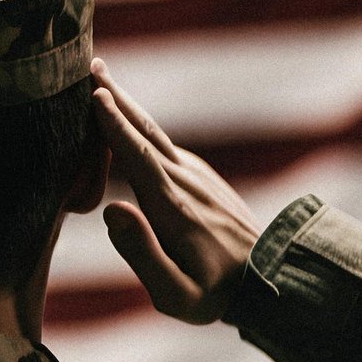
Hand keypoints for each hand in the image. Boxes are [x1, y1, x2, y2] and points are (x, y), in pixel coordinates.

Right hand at [90, 58, 259, 324]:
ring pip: (154, 134)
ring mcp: (196, 177)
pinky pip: (163, 146)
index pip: (137, 156)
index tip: (94, 93)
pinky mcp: (201, 179)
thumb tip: (110, 210)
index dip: (113, 125)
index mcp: (172, 208)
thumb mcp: (174, 295)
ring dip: (126, 107)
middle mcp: (185, 183)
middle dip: (117, 99)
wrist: (269, 283)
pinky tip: (127, 124)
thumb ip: (142, 254)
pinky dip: (139, 128)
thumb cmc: (213, 296)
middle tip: (91, 65)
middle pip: (145, 131)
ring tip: (102, 83)